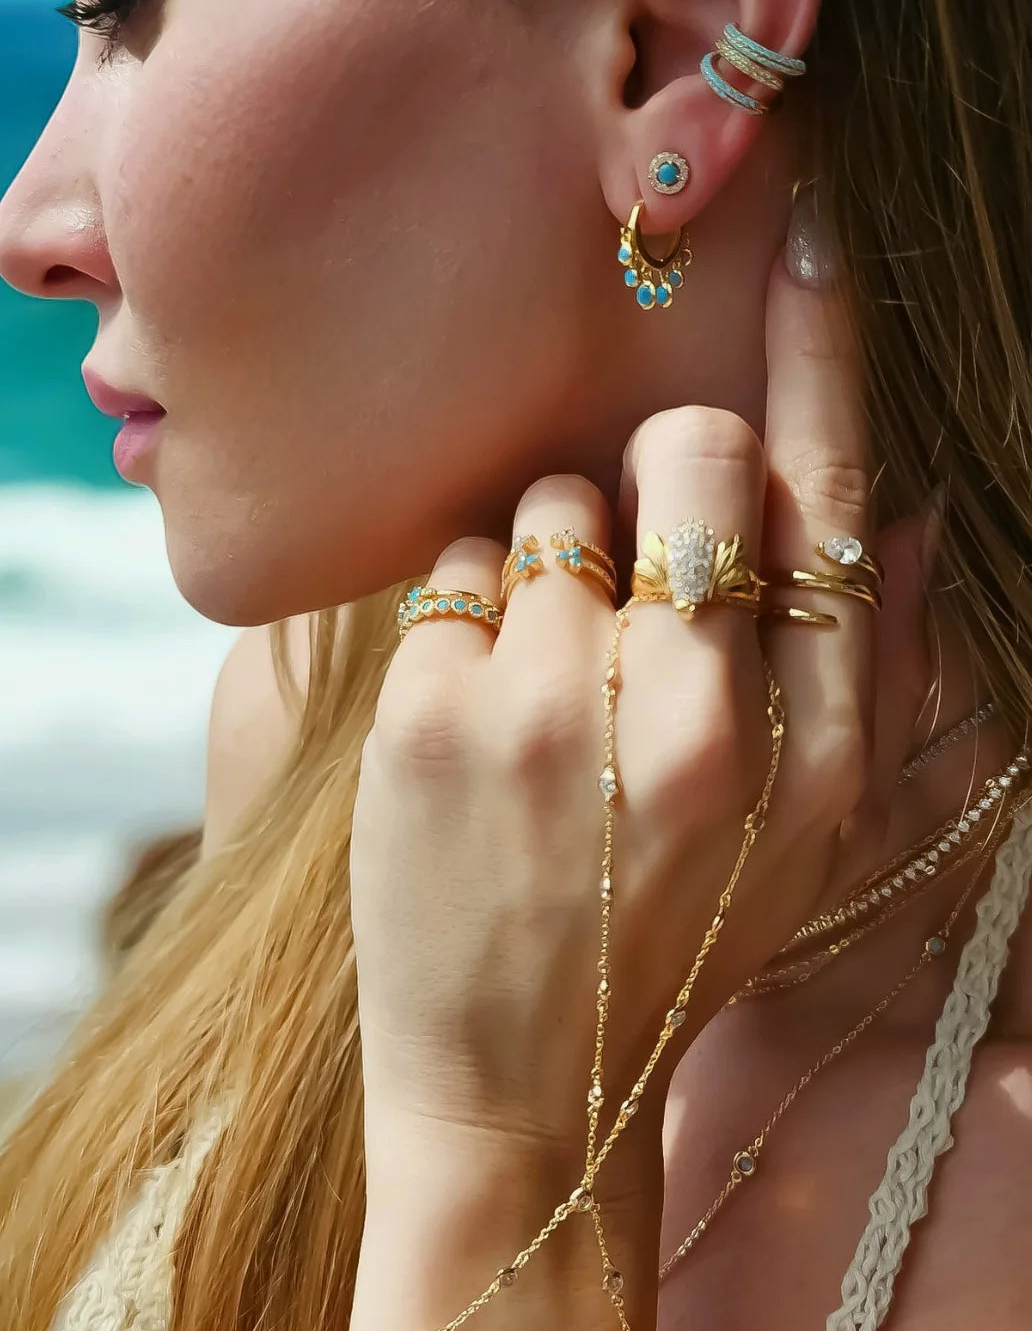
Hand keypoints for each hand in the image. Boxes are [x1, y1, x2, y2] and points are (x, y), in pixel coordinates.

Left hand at [346, 258, 933, 1330]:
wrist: (525, 1092)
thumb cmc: (675, 947)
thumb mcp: (813, 837)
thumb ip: (866, 667)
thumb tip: (904, 504)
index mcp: (807, 745)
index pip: (825, 498)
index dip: (823, 356)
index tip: (815, 238)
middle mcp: (691, 714)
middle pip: (681, 456)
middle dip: (652, 491)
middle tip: (623, 586)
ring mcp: (548, 710)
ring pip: (545, 503)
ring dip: (542, 574)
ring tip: (540, 696)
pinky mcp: (425, 719)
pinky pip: (449, 567)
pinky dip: (459, 623)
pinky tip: (470, 727)